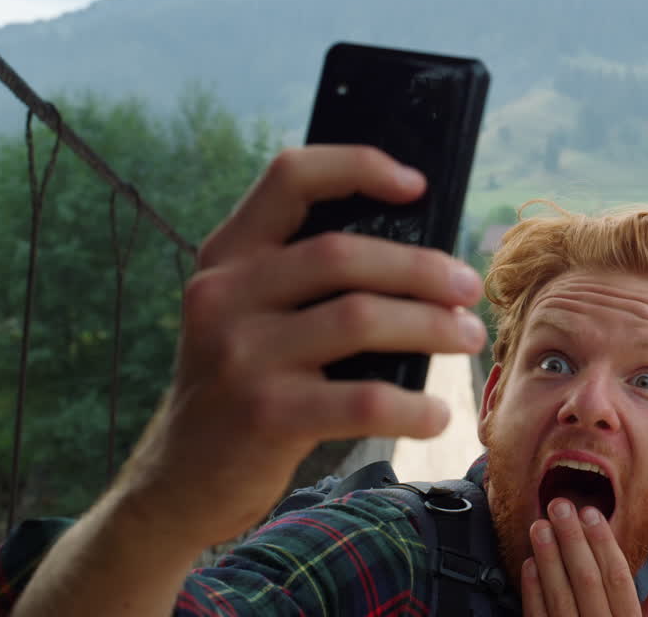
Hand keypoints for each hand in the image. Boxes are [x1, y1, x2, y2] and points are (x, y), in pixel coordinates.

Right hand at [112, 145, 486, 548]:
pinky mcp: (265, 415)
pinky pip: (364, 400)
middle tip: (468, 290)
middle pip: (344, 254)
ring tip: (468, 338)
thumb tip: (421, 260)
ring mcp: (240, 355)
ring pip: (361, 318)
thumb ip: (303, 279)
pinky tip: (437, 414)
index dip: (358, 167)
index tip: (416, 185)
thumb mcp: (248, 315)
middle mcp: (224, 294)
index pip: (290, 177)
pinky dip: (414, 406)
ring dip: (432, 326)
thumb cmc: (244, 386)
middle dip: (423, 269)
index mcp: (227, 255)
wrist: (179, 480)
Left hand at [521, 498, 647, 616]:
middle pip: (587, 581)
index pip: (618, 578)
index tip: (591, 512)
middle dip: (572, 539)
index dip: (603, 543)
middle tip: (559, 505)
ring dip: (548, 558)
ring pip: (560, 596)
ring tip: (538, 525)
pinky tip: (530, 563)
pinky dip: (533, 590)